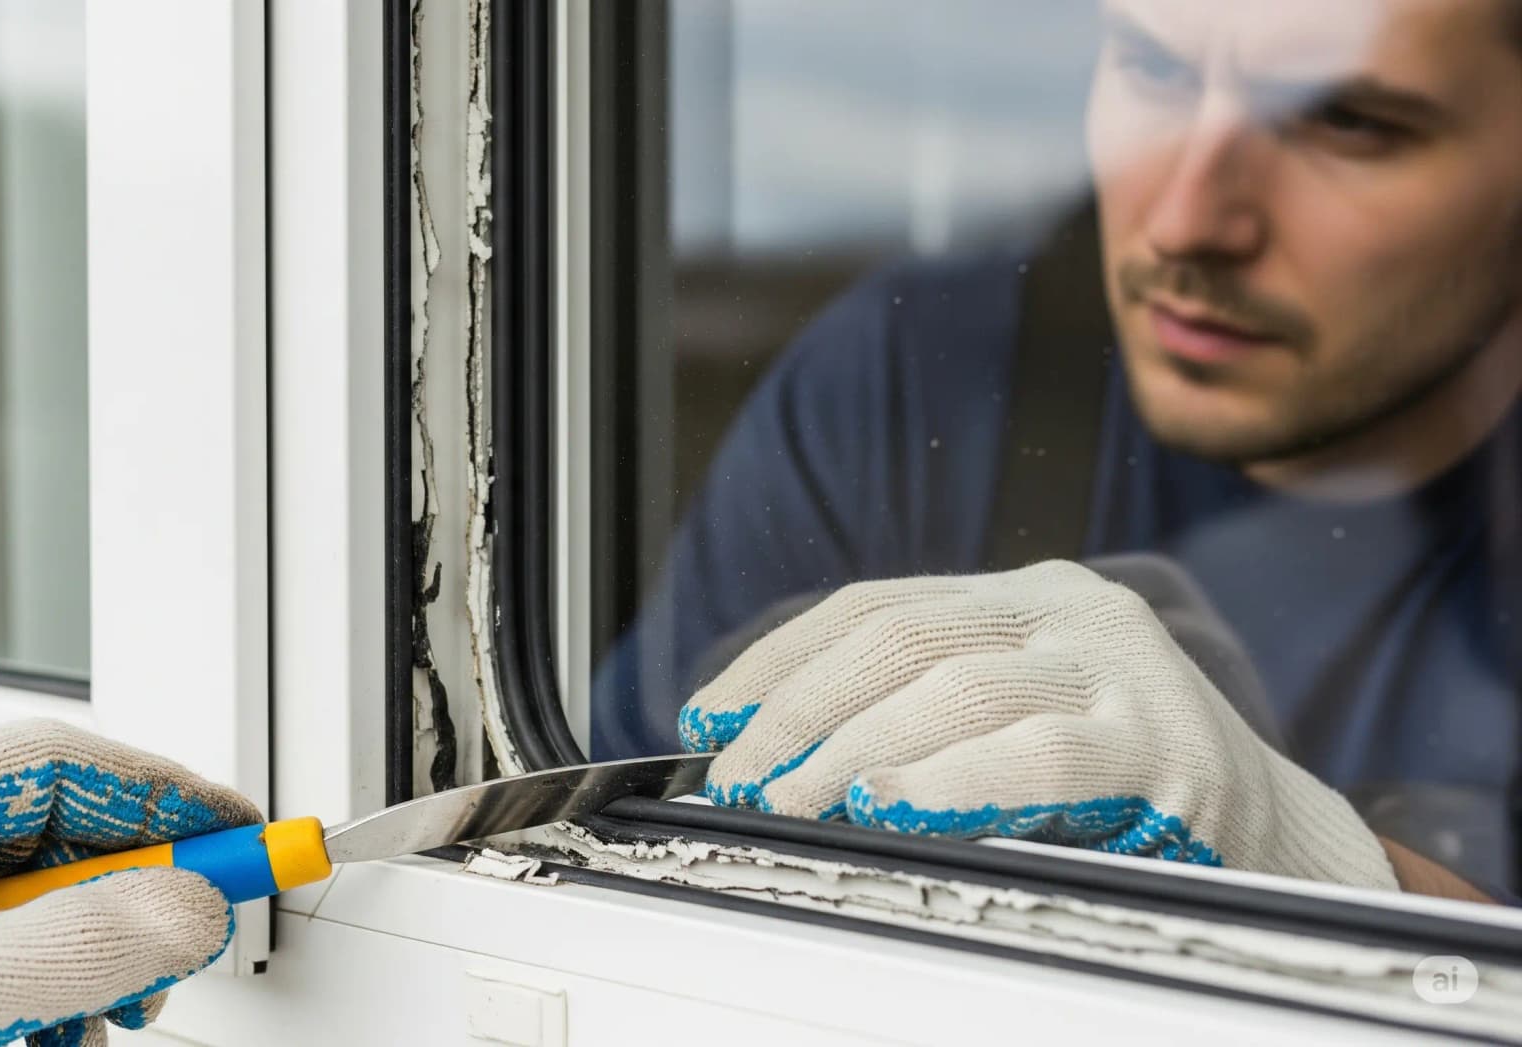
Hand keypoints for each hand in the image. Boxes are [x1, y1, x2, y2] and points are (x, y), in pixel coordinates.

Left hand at [679, 560, 1397, 889]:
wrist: (1273, 838)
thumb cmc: (1115, 789)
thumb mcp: (1015, 724)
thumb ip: (919, 716)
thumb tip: (772, 756)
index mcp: (1022, 599)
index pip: (872, 608)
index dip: (779, 662)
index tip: (710, 719)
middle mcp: (1070, 612)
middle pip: (900, 641)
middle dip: (799, 714)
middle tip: (737, 782)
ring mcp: (1121, 670)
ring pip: (956, 689)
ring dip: (852, 751)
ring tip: (784, 803)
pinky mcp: (1163, 744)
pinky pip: (1037, 756)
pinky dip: (950, 783)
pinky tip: (886, 808)